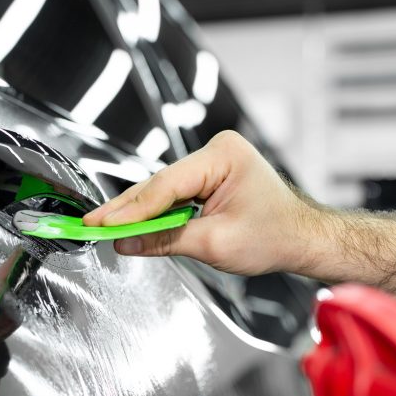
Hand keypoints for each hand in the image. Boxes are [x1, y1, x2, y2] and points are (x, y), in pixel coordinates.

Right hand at [83, 130, 325, 275]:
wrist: (303, 238)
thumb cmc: (275, 236)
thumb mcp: (215, 245)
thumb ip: (165, 241)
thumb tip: (126, 243)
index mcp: (223, 156)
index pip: (166, 185)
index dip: (131, 210)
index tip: (103, 226)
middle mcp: (216, 151)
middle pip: (158, 184)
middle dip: (126, 208)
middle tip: (91, 224)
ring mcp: (212, 161)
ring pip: (162, 189)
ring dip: (136, 210)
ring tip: (104, 226)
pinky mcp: (209, 175)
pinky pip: (173, 193)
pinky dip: (154, 211)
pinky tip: (130, 223)